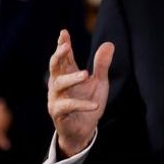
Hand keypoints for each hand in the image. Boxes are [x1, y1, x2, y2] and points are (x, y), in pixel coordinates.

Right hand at [47, 29, 112, 157]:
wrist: (83, 130)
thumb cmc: (88, 103)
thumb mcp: (99, 82)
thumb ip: (101, 65)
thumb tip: (109, 44)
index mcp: (66, 74)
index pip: (63, 56)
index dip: (62, 44)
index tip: (63, 32)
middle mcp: (58, 84)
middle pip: (54, 66)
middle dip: (58, 55)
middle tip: (66, 46)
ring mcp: (56, 98)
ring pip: (59, 84)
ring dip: (72, 78)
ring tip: (86, 74)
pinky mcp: (59, 113)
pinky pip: (68, 106)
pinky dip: (82, 105)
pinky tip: (95, 104)